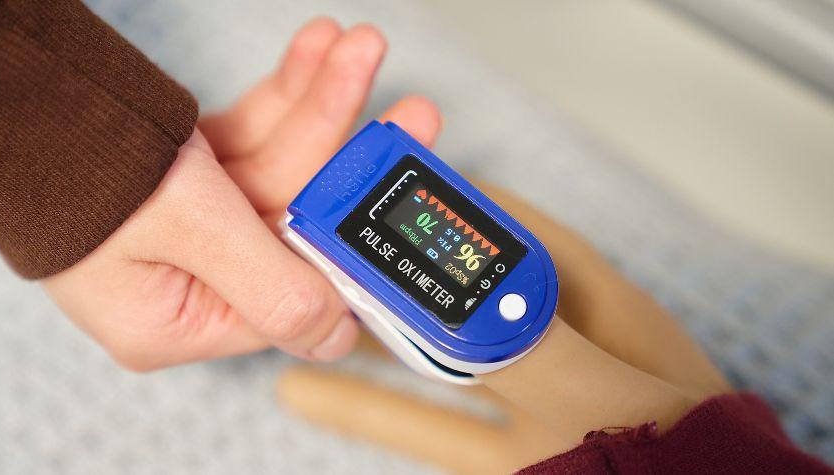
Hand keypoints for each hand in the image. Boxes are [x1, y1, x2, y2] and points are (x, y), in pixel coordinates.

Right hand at [42, 18, 441, 370]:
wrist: (8, 94)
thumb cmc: (74, 166)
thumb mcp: (189, 230)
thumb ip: (272, 284)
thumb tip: (335, 340)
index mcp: (180, 319)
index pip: (294, 296)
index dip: (354, 250)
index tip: (406, 203)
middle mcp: (190, 279)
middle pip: (296, 219)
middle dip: (348, 153)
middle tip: (411, 114)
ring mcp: (192, 225)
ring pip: (280, 166)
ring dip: (321, 105)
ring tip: (360, 50)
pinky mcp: (190, 178)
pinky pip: (250, 138)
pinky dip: (280, 98)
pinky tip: (316, 53)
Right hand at [276, 182, 731, 473]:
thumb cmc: (691, 467)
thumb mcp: (612, 405)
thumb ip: (539, 353)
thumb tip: (466, 302)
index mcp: (602, 311)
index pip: (513, 236)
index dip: (448, 210)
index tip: (382, 194)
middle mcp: (564, 348)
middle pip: (460, 295)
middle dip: (393, 275)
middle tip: (321, 257)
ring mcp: (538, 404)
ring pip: (432, 361)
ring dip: (367, 341)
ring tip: (300, 319)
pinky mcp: (518, 456)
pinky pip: (431, 426)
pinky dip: (374, 410)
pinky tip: (314, 397)